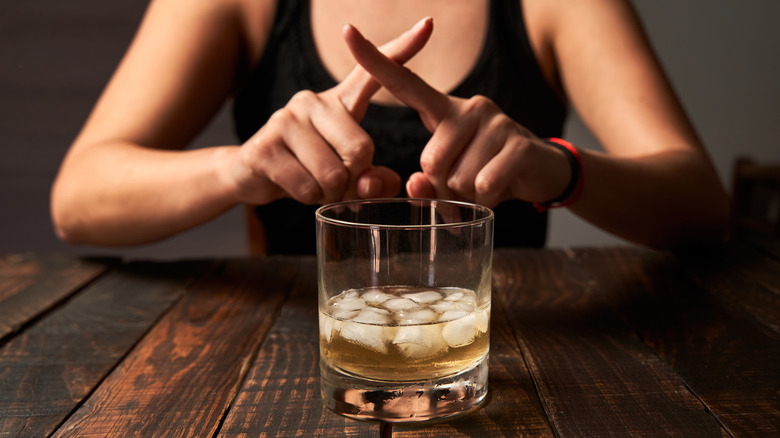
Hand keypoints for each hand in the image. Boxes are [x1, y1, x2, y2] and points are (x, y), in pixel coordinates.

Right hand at [229, 17, 433, 205]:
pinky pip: (306, 187)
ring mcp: (285, 120)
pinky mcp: (265, 147)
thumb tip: (373, 184)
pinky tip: (293, 186)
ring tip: (313, 184)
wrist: (251, 175)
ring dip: (329, 194)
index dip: (402, 49)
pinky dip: (308, 199)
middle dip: (353, 180)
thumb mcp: (347, 173)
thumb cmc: (309, 170)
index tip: (428, 24)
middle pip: (360, 150)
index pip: (372, 73)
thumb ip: (373, 180)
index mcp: (339, 102)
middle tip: (336, 183)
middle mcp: (312, 101)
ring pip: (332, 174)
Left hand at [343, 24, 571, 207]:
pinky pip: (484, 185)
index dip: (374, 61)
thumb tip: (416, 185)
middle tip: (464, 185)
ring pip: (458, 178)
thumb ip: (426, 184)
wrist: (541, 173)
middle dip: (442, 187)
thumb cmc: (484, 174)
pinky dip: (487, 199)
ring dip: (467, 196)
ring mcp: (495, 121)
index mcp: (444, 110)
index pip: (405, 82)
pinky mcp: (518, 143)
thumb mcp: (450, 182)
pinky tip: (498, 190)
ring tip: (483, 185)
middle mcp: (468, 107)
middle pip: (430, 161)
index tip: (348, 32)